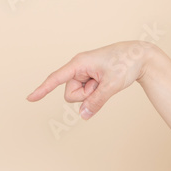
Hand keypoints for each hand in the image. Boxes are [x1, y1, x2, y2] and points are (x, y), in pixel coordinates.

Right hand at [25, 40, 154, 119]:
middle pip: (70, 94)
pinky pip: (88, 92)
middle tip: (103, 85)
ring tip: (107, 81)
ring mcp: (85, 72)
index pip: (56, 78)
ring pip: (79, 95)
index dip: (43, 89)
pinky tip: (107, 82)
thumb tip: (83, 115)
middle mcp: (79, 67)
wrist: (141, 55)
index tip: (30, 98)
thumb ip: (97, 101)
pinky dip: (97, 92)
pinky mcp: (91, 77)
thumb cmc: (126, 63)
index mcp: (79, 63)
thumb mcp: (112, 84)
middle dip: (85, 96)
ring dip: (93, 93)